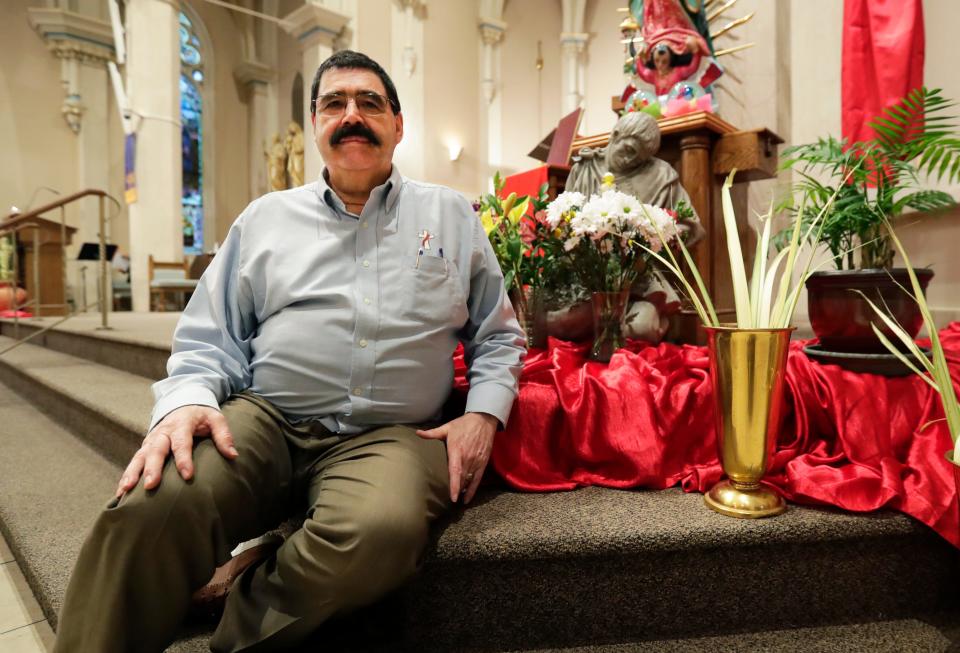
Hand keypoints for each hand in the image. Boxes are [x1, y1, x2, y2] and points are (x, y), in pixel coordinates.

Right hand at [116, 405, 237, 496]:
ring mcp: (151, 440)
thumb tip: (233, 455)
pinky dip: (127, 476)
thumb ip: (223, 435)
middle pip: (155, 450)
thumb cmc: (201, 415)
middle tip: (150, 485)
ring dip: (132, 473)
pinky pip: (134, 462)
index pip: (182, 442)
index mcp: (181, 424)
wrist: (183, 402)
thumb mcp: (216, 418)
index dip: (184, 459)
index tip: (187, 475)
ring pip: (139, 456)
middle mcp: (162, 432)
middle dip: (152, 468)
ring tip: (126, 491)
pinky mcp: (145, 447)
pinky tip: (121, 493)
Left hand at [416, 412, 497, 503]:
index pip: (455, 472)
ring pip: (469, 480)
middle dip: (455, 490)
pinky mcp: (483, 462)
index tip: (452, 498)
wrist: (483, 419)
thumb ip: (432, 433)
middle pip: (461, 479)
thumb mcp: (447, 427)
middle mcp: (467, 458)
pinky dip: (473, 489)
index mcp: (457, 451)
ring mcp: (476, 461)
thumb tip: (417, 433)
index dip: (454, 486)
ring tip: (455, 499)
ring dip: (462, 491)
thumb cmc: (464, 424)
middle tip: (446, 501)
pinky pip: (478, 479)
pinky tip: (467, 498)